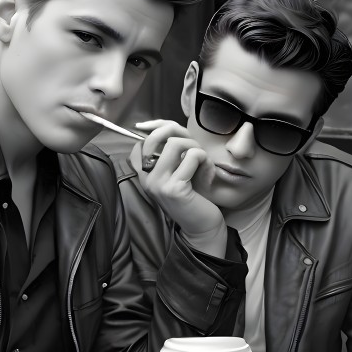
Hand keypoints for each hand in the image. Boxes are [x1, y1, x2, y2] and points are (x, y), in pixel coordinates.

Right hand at [131, 120, 225, 256]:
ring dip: (196, 148)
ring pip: (176, 144)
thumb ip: (174, 149)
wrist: (204, 226)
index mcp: (145, 174)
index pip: (143, 140)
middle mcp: (146, 178)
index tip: (182, 142)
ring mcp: (158, 184)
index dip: (162, 131)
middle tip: (196, 151)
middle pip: (159, 135)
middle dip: (183, 136)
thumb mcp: (181, 169)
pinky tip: (208, 173)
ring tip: (203, 163)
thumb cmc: (195, 196)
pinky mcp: (174, 188)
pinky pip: (192, 156)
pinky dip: (205, 159)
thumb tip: (167, 125)